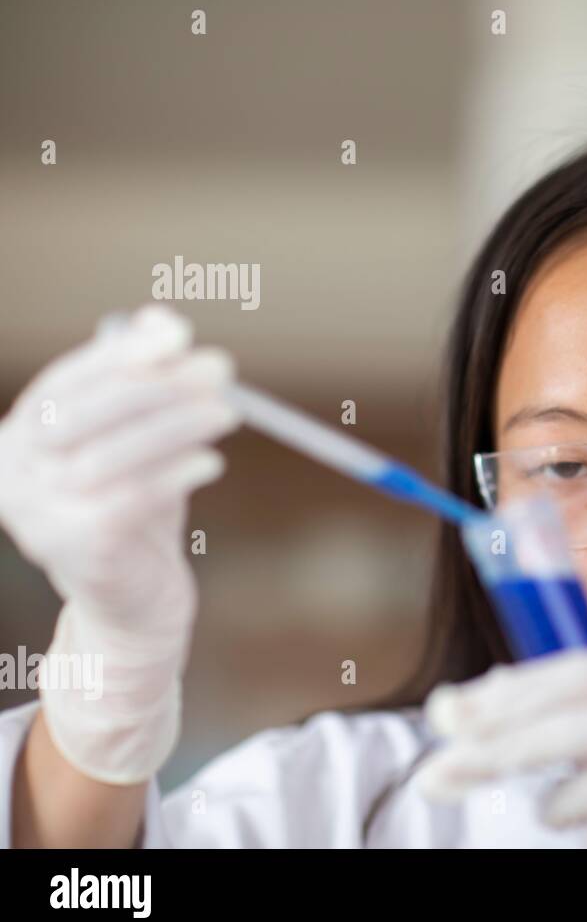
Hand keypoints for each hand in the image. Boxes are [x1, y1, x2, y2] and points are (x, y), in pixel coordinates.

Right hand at [0, 303, 238, 782]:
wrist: (137, 603)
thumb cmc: (139, 512)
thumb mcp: (142, 441)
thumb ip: (147, 384)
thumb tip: (162, 318)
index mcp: (19, 441)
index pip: (65, 384)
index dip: (120, 356)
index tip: (179, 333)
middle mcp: (13, 477)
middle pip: (82, 415)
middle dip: (156, 385)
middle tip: (220, 371)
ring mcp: (37, 518)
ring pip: (109, 456)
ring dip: (175, 425)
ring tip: (229, 412)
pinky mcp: (77, 551)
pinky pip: (128, 501)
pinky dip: (173, 475)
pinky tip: (211, 463)